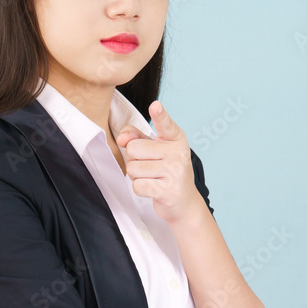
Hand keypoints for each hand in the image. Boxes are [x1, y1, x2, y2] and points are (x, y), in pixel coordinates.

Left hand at [116, 101, 204, 223]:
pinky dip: (140, 188)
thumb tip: (122, 138)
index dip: (160, 115)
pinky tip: (153, 188)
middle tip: (149, 166)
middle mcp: (178, 153)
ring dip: (136, 176)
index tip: (155, 106)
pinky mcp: (168, 190)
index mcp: (176, 139)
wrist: (184, 201)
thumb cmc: (166, 171)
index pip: (166, 125)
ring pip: (133, 168)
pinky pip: (138, 185)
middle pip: (134, 149)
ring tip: (152, 177)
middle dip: (134, 160)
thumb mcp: (156, 149)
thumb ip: (136, 136)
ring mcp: (175, 172)